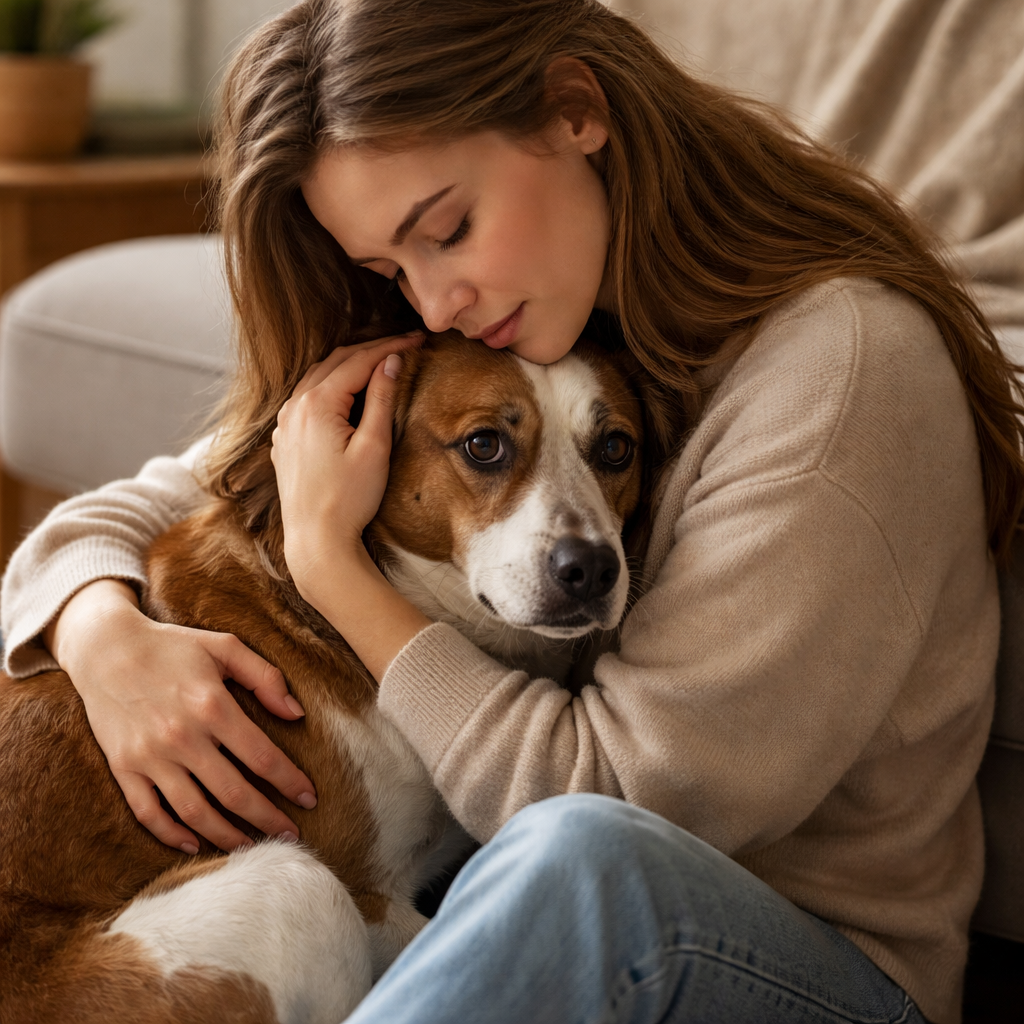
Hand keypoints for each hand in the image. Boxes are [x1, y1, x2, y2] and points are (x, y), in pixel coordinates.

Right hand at [47, 579, 317, 853]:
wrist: (106, 648)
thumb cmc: (173, 646)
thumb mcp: (225, 646)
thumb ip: (265, 677)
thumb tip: (297, 714)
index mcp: (212, 705)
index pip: (262, 757)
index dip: (290, 782)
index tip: (309, 798)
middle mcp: (182, 736)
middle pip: (234, 793)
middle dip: (268, 819)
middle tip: (290, 835)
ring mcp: (150, 756)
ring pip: (195, 812)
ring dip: (227, 836)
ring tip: (252, 846)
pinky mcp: (124, 768)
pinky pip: (149, 813)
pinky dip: (173, 835)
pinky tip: (196, 844)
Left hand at [271, 331, 422, 607]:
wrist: (316, 541)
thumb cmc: (348, 499)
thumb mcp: (374, 447)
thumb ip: (382, 400)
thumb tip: (392, 362)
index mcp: (317, 404)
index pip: (359, 360)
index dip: (391, 346)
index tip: (418, 340)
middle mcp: (295, 407)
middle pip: (336, 361)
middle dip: (372, 350)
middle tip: (405, 345)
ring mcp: (285, 423)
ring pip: (318, 377)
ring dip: (349, 365)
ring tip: (380, 362)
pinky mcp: (284, 440)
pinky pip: (306, 398)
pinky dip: (331, 386)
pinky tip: (348, 393)